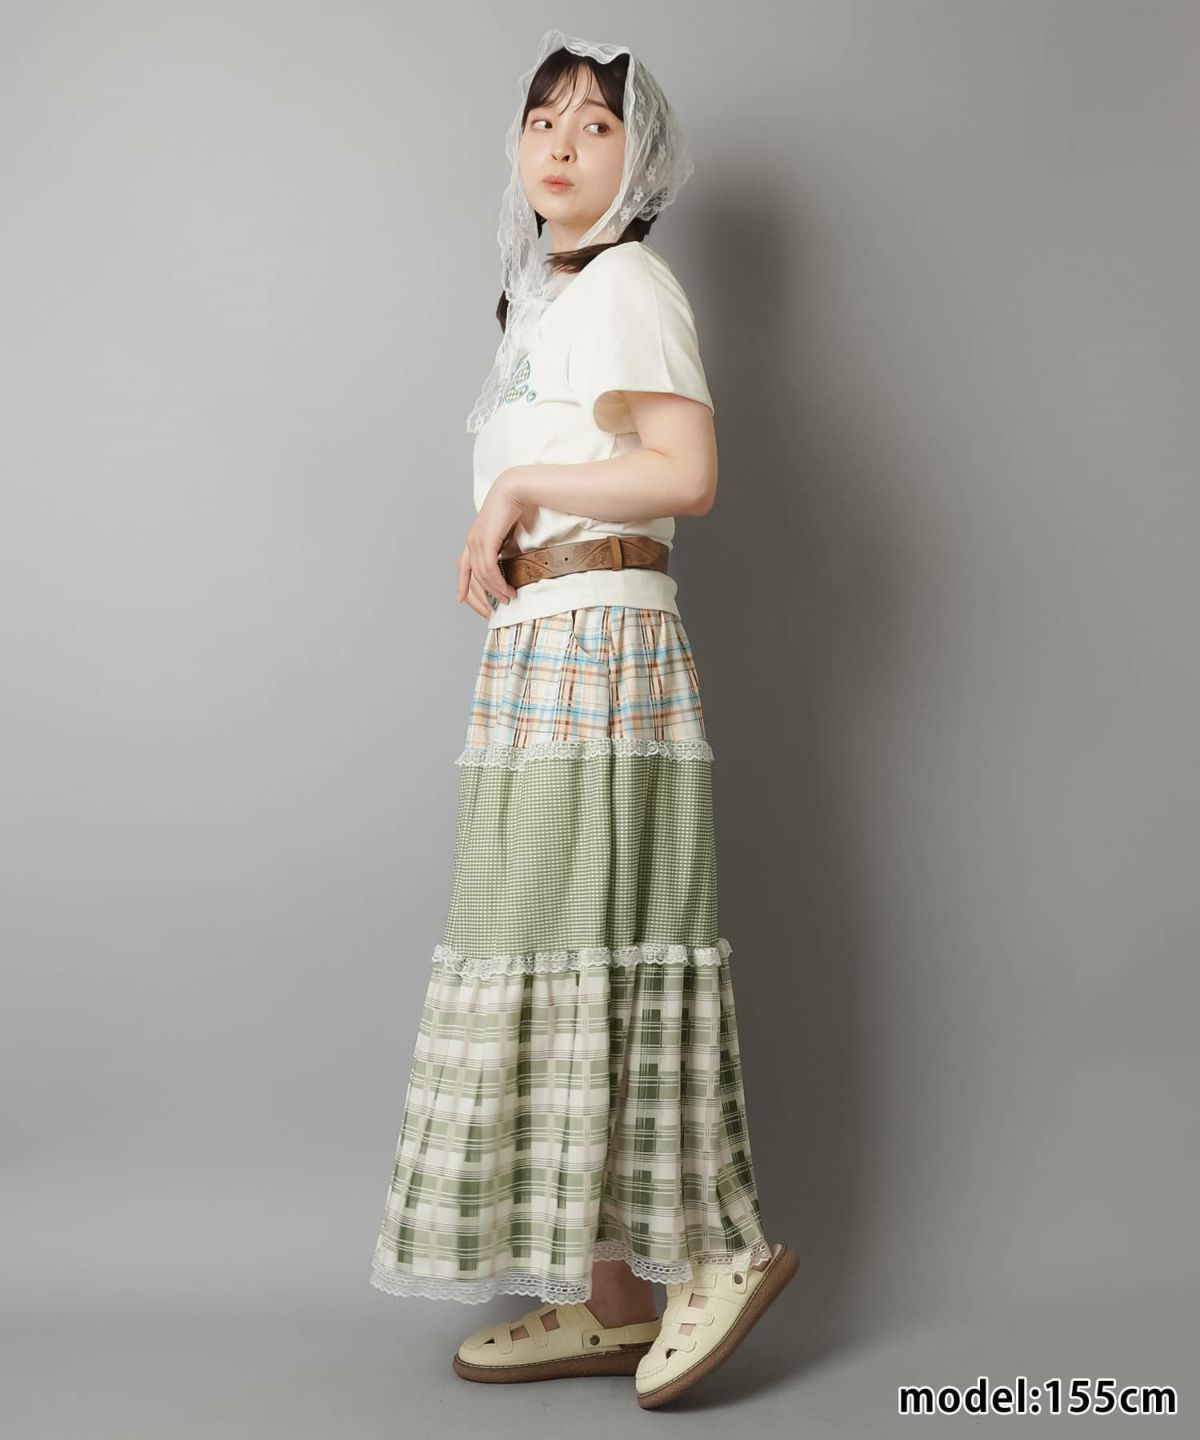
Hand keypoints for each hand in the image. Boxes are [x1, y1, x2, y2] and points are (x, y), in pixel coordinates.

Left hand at [457, 469, 525, 618]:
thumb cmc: (514, 509)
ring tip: (508, 600)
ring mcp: (476, 541)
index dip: (463, 587)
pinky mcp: (486, 540)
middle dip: (479, 599)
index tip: (465, 601)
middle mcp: (471, 542)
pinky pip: (489, 569)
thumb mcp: (504, 533)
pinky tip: (506, 590)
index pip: (462, 569)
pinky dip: (498, 583)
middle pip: (469, 579)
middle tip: (491, 613)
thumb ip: (501, 548)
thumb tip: (508, 564)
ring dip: (495, 592)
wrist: (515, 489)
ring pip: (482, 577)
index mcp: (473, 540)